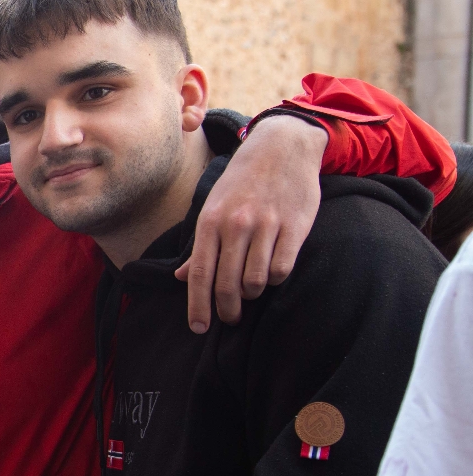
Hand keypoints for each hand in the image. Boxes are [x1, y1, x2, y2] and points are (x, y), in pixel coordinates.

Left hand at [176, 114, 327, 331]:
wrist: (281, 147)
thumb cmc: (242, 182)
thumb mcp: (213, 208)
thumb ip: (199, 246)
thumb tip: (180, 277)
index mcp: (209, 222)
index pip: (199, 275)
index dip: (198, 307)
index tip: (198, 328)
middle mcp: (235, 225)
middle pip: (226, 285)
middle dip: (226, 310)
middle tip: (229, 318)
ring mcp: (266, 225)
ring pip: (255, 281)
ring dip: (251, 293)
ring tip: (250, 290)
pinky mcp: (295, 226)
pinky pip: (281, 269)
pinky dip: (275, 279)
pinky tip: (272, 272)